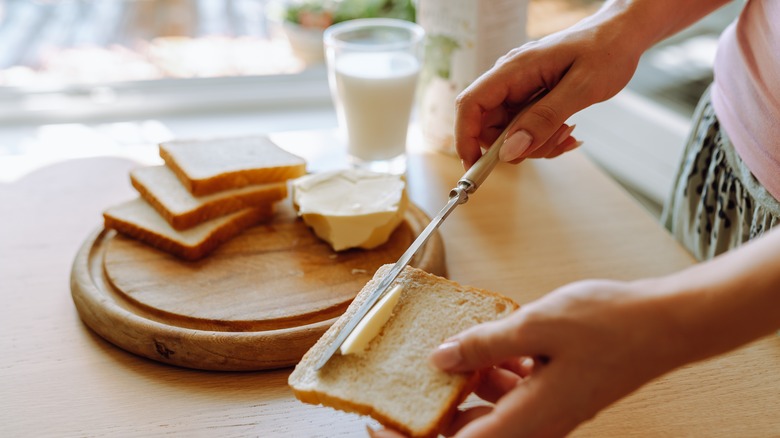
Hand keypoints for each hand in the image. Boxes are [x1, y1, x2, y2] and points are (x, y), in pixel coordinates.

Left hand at [371, 278, 682, 437]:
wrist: (663, 325)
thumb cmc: (610, 325)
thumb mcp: (535, 325)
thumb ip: (483, 344)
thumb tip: (439, 358)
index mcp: (528, 417)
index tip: (378, 426)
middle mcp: (536, 424)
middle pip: (469, 431)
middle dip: (437, 408)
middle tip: (412, 378)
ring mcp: (547, 412)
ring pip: (489, 411)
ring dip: (468, 385)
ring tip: (459, 349)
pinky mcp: (555, 397)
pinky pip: (511, 395)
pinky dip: (496, 374)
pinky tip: (497, 343)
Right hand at [455, 11, 643, 167]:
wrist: (622, 34)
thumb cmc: (606, 50)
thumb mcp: (581, 88)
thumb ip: (544, 119)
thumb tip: (510, 150)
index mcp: (514, 70)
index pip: (471, 105)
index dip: (465, 137)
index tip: (475, 166)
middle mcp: (510, 79)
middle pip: (489, 125)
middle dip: (515, 145)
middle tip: (552, 143)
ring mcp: (519, 89)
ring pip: (509, 132)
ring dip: (536, 143)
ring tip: (568, 131)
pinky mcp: (531, 98)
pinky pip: (526, 128)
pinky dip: (544, 138)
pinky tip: (567, 130)